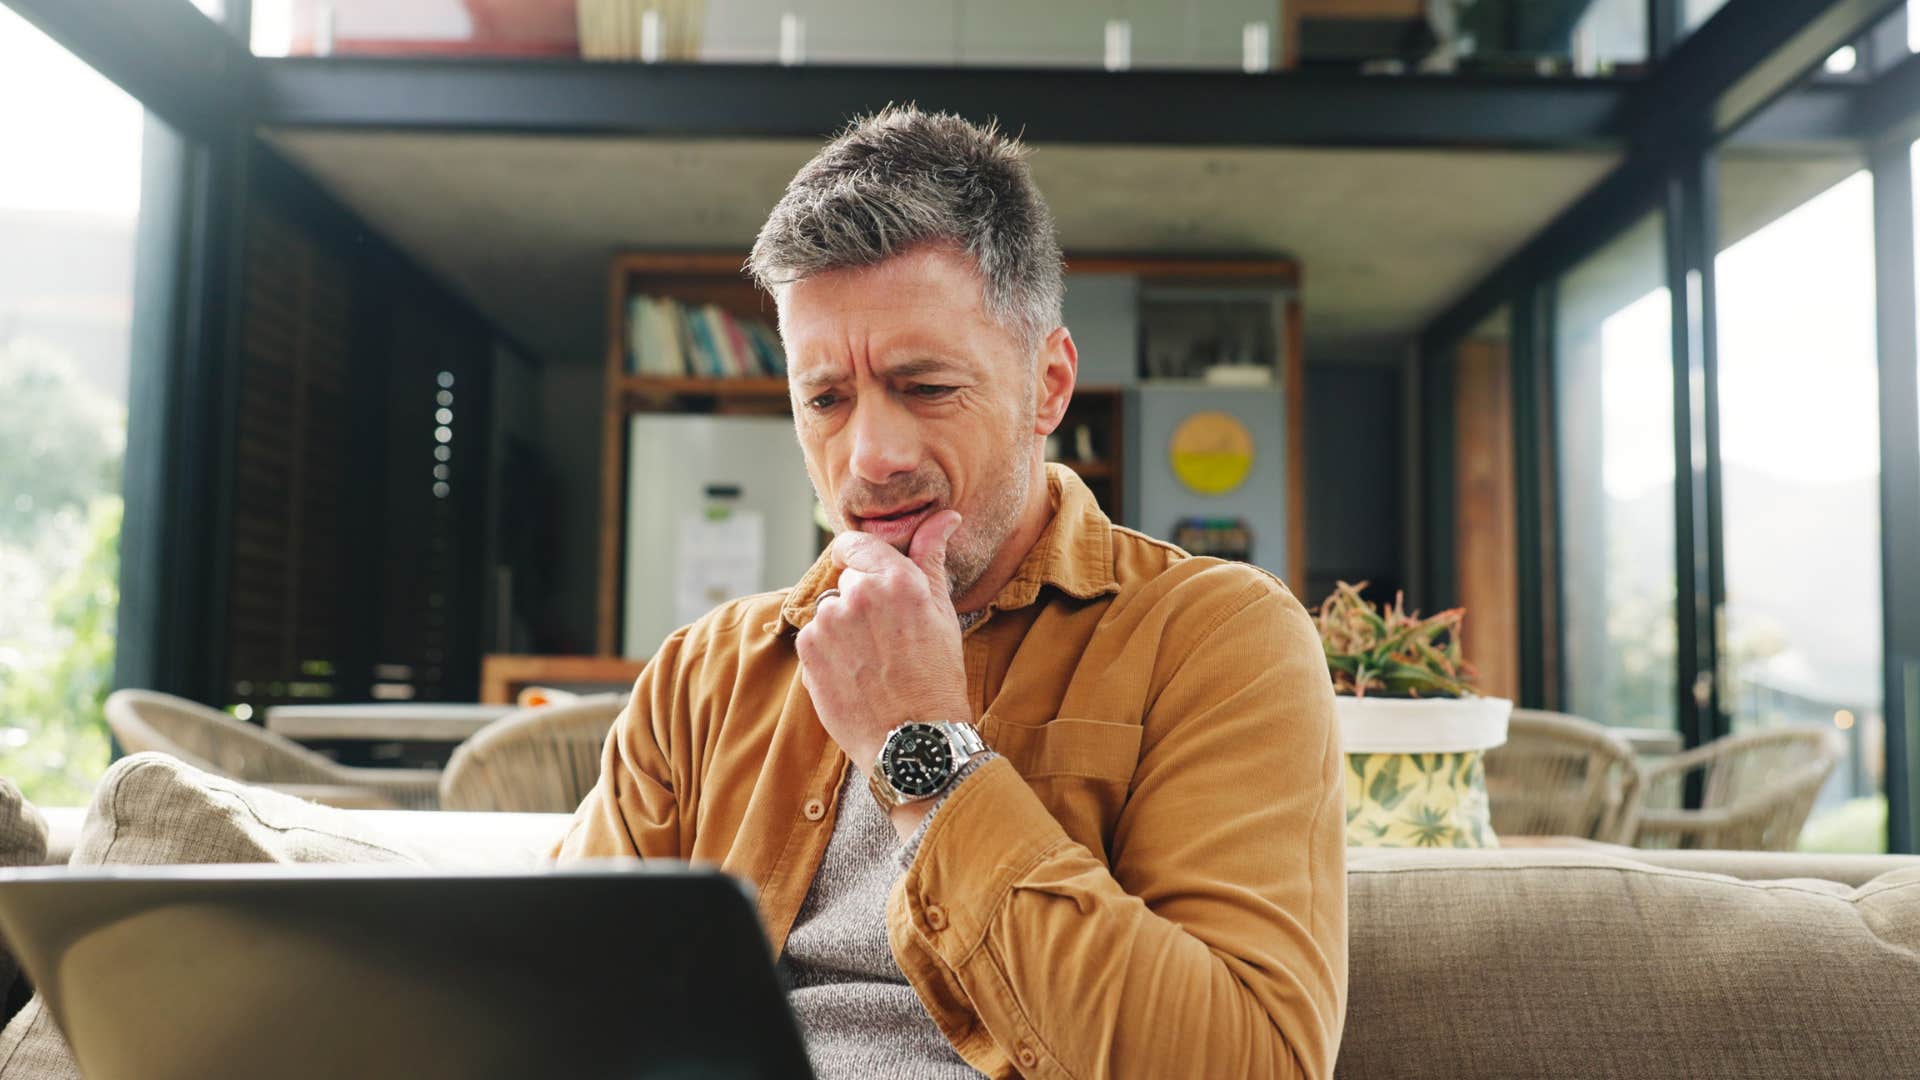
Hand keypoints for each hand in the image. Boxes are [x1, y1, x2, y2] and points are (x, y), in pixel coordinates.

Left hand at [795, 510, 971, 779]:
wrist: (913, 738)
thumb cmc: (936, 677)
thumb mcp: (942, 612)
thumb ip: (931, 557)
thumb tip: (944, 517)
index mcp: (896, 579)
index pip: (855, 544)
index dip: (861, 561)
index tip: (870, 581)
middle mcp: (858, 593)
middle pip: (846, 581)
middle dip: (861, 602)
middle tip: (886, 639)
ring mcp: (829, 622)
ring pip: (830, 611)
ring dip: (843, 629)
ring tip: (871, 661)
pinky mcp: (807, 650)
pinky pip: (814, 638)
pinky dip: (828, 653)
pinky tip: (854, 675)